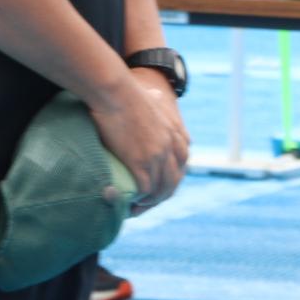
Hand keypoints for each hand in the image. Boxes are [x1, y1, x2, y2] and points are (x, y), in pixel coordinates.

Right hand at [87, 73, 189, 212]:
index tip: (162, 180)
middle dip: (163, 193)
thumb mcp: (150, 97)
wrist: (115, 92)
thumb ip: (156, 102)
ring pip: (162, 189)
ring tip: (137, 208)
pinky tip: (130, 204)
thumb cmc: (124, 91)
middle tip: (148, 201)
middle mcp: (170, 146)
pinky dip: (139, 201)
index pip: (184, 158)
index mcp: (174, 131)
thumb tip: (154, 97)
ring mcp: (158, 155)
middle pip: (175, 179)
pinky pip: (145, 190)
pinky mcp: (141, 163)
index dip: (175, 172)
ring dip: (151, 202)